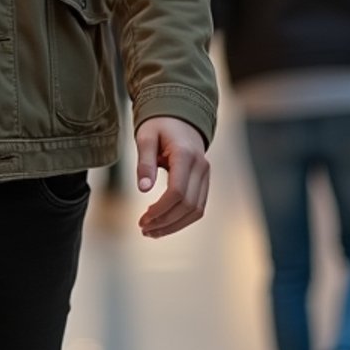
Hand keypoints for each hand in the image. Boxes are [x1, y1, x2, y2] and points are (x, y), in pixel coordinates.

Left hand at [134, 117, 208, 237]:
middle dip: (165, 221)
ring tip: (151, 232)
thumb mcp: (145, 137)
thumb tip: (144, 189)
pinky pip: (198, 206)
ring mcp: (206, 175)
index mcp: (185, 155)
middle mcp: (201, 166)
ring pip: (196, 210)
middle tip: (143, 228)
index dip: (161, 210)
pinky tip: (164, 224)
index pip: (177, 192)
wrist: (180, 117)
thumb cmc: (159, 125)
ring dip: (174, 225)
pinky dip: (182, 219)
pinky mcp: (205, 181)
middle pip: (188, 205)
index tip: (143, 219)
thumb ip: (144, 162)